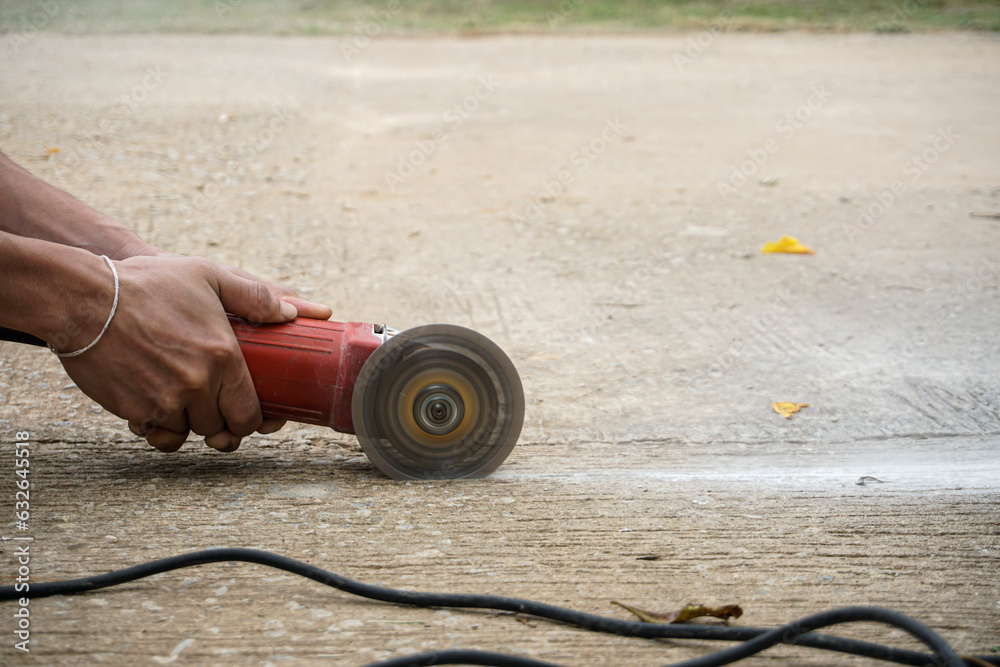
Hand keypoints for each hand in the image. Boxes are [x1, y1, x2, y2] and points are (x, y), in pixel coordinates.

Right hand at [59, 254, 330, 452]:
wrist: (84, 298)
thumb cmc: (147, 283)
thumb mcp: (208, 276)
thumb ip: (254, 297)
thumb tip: (290, 314)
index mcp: (223, 356)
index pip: (249, 413)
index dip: (250, 421)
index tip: (247, 417)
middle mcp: (198, 384)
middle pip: (220, 428)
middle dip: (219, 423)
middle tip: (215, 411)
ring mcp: (165, 400)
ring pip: (188, 433)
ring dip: (188, 423)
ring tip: (185, 403)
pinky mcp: (134, 409)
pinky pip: (156, 433)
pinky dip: (160, 427)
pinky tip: (160, 410)